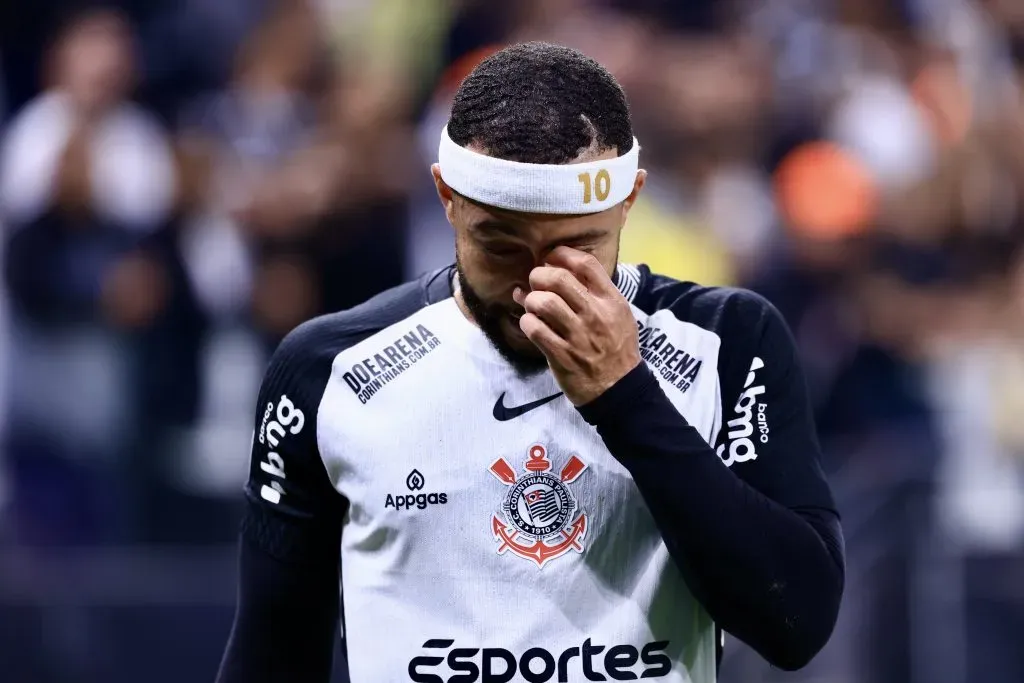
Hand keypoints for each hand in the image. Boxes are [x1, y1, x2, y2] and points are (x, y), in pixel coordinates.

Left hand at [514, 247, 641, 404]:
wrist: (619, 389)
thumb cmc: (617, 348)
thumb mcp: (618, 315)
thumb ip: (594, 292)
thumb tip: (557, 270)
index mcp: (611, 301)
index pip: (586, 264)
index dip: (561, 255)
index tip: (550, 258)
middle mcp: (595, 315)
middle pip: (559, 279)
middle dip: (538, 275)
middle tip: (535, 283)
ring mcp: (578, 336)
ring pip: (543, 303)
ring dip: (531, 300)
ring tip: (532, 306)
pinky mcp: (562, 355)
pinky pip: (534, 329)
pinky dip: (527, 323)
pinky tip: (531, 325)